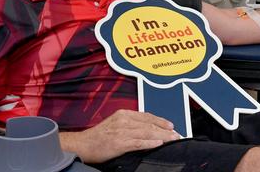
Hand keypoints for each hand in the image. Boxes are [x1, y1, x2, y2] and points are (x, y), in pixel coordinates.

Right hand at [64, 109, 180, 163]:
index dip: (161, 121)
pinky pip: (137, 142)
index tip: (172, 126)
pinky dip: (149, 143)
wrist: (82, 145)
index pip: (147, 116)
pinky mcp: (119, 143)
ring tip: (173, 139)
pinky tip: (158, 144)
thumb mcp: (116, 124)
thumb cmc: (99, 137)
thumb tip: (148, 130)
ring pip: (147, 132)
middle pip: (150, 124)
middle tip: (177, 134)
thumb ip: (131, 125)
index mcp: (124, 114)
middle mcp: (124, 120)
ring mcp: (121, 131)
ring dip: (162, 136)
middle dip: (166, 130)